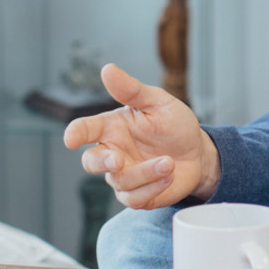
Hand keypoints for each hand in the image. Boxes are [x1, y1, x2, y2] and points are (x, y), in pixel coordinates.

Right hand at [62, 63, 220, 209]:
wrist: (198, 152)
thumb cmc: (174, 124)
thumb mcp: (158, 102)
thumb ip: (132, 90)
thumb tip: (107, 69)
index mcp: (112, 127)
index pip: (85, 129)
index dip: (75, 133)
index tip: (71, 139)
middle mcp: (113, 152)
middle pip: (91, 162)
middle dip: (102, 162)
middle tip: (119, 159)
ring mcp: (123, 176)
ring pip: (119, 182)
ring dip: (145, 173)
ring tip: (168, 162)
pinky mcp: (137, 195)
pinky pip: (134, 199)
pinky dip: (153, 188)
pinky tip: (169, 175)